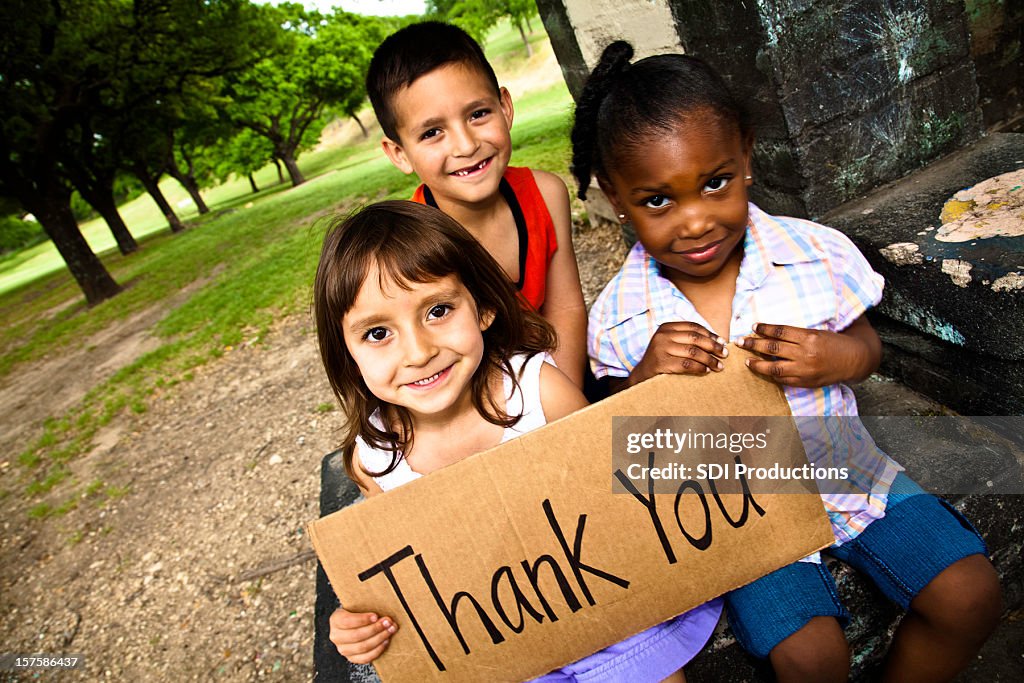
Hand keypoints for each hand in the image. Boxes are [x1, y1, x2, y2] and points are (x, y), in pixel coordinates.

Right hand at [328, 607, 397, 663]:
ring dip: (379, 638)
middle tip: (388, 622)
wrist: (353, 624)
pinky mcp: (351, 658)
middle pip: (357, 635)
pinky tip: (385, 641)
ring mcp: (343, 649)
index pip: (348, 621)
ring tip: (390, 630)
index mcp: (336, 620)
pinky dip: (377, 650)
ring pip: (362, 647)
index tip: (376, 616)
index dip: (363, 619)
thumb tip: (381, 609)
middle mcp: (336, 636)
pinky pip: (365, 658)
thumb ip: (366, 606)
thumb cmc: (357, 612)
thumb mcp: (357, 605)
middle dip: (375, 628)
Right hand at [627, 322, 728, 387]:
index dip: (710, 334)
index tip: (722, 342)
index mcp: (666, 327)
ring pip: (693, 352)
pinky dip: (700, 367)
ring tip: (719, 366)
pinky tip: (707, 371)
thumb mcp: (670, 343)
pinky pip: (687, 364)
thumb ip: (687, 339)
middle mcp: (663, 335)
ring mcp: (661, 349)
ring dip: (710, 359)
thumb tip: (718, 340)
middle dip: (713, 346)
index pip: (693, 327)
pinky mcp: (662, 363)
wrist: (641, 375)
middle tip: (725, 354)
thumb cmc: (661, 359)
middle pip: (695, 338)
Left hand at [739, 319, 878, 387]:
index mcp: (809, 337)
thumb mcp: (816, 332)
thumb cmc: (834, 343)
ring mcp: (805, 370)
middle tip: (741, 342)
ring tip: (746, 360)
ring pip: (774, 367)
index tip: (754, 327)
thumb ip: (795, 334)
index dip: (765, 329)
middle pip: (773, 348)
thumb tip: (770, 333)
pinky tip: (762, 370)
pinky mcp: (805, 382)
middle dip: (754, 344)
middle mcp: (806, 353)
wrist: (853, 360)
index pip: (780, 331)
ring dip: (757, 364)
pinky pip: (783, 379)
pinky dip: (771, 375)